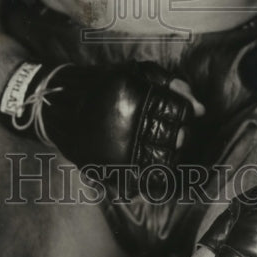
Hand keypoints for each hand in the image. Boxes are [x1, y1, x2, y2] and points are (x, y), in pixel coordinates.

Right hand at [2, 60, 203, 171]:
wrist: (56, 103)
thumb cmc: (100, 84)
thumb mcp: (133, 72)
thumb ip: (169, 84)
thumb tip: (200, 108)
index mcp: (137, 98)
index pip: (180, 113)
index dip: (185, 115)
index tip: (179, 116)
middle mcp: (129, 126)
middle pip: (175, 140)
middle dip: (179, 138)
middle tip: (173, 135)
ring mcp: (118, 152)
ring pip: (161, 165)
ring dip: (168, 160)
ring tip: (163, 153)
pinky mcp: (106, 171)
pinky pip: (138, 185)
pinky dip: (148, 182)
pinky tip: (148, 172)